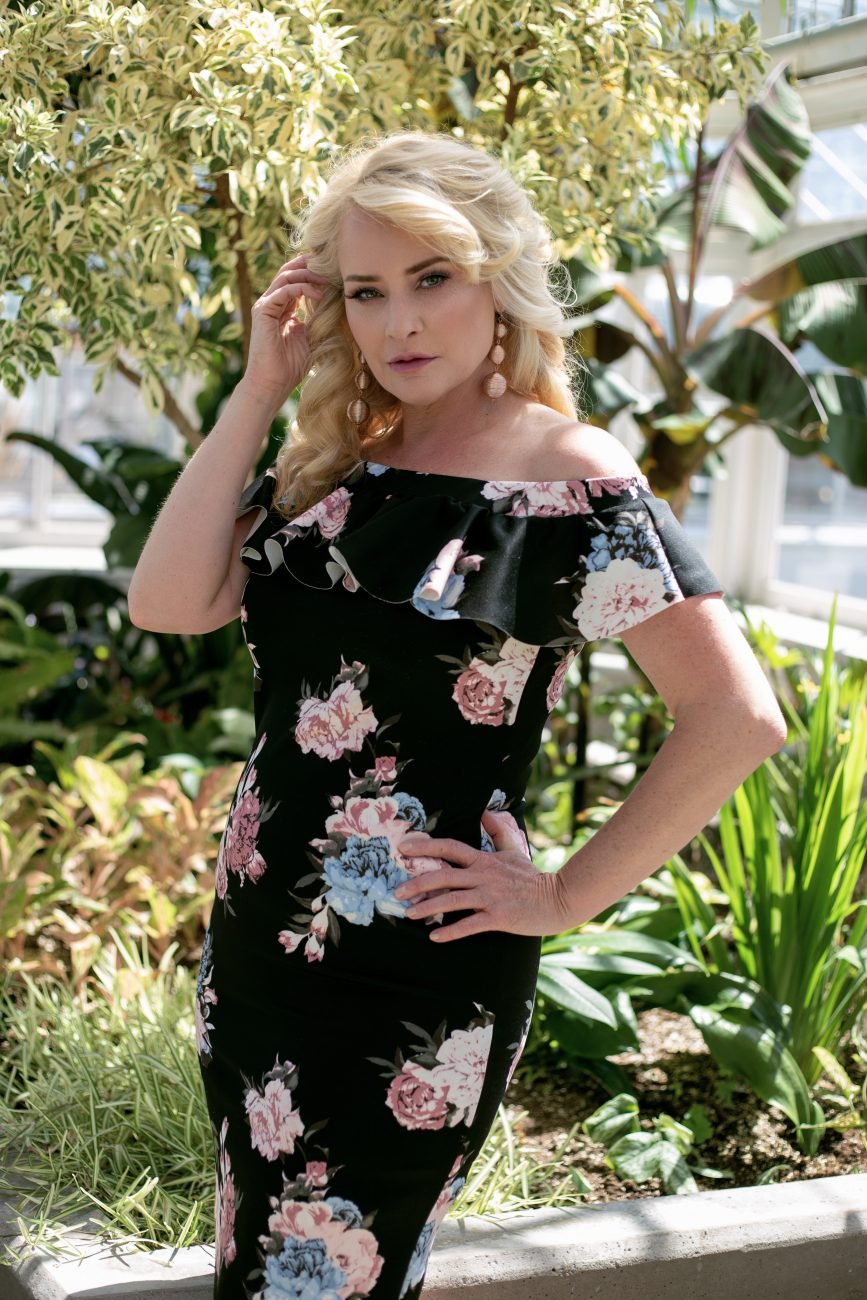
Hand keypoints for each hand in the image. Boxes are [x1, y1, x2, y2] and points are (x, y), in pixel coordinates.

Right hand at [242, 254, 331, 407]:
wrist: (272, 384)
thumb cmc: (292, 367)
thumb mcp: (311, 337)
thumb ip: (319, 319)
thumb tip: (338, 303)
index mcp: (283, 308)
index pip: (296, 280)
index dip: (313, 272)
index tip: (334, 271)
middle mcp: (272, 303)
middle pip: (289, 271)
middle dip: (310, 265)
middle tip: (330, 264)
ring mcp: (265, 306)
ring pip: (286, 276)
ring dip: (309, 274)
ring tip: (328, 278)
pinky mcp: (262, 311)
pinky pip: (284, 291)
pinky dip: (303, 288)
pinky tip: (319, 294)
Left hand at [394, 808, 574, 941]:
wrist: (558, 899)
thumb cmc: (532, 877)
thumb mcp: (514, 850)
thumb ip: (497, 831)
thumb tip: (485, 812)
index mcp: (484, 860)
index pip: (450, 848)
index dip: (426, 847)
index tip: (404, 849)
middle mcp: (483, 876)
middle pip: (443, 876)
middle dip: (417, 884)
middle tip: (397, 892)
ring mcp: (490, 897)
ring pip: (452, 900)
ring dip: (428, 908)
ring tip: (409, 914)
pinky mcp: (498, 917)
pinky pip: (469, 925)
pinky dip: (450, 931)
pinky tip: (434, 937)